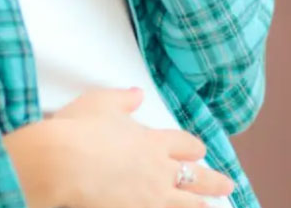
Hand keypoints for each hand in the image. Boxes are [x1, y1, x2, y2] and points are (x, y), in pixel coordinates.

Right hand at [6, 88, 233, 207]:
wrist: (62, 162)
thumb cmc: (78, 129)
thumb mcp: (99, 102)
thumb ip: (123, 99)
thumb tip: (138, 93)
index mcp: (152, 140)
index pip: (186, 143)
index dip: (193, 147)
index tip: (198, 150)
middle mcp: (159, 169)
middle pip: (197, 176)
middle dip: (214, 180)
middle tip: (228, 184)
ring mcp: (151, 196)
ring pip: (188, 203)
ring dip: (201, 204)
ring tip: (210, 206)